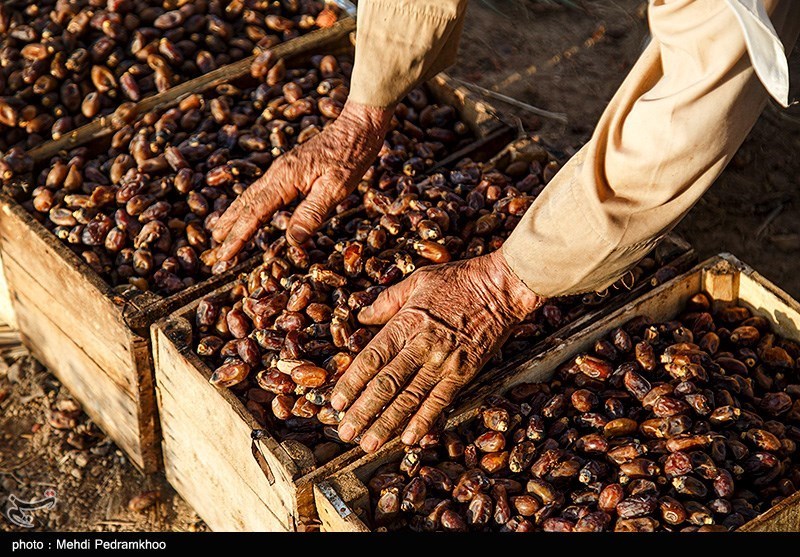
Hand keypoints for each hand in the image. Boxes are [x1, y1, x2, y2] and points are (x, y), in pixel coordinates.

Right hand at [212, 101, 392, 259]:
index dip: (239, 236)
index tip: (225, 255)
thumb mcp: (337, 187)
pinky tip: (246, 212)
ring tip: (219, 233)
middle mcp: (277, 173)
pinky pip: (261, 191)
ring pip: (250, 196)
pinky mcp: (289, 169)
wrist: (357, 126)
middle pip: (245, 204)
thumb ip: (313, 212)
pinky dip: (247, 205)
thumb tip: (292, 239)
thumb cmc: (351, 156)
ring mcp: (281, 170)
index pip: (255, 213)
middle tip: (214, 252)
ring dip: (233, 216)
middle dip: (228, 227)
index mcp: (285, 178)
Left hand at [330, 249, 543, 452]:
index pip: (371, 359)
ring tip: (369, 444)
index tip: (335, 401)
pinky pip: (440, 401)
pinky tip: (409, 438)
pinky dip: (424, 421)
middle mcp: (422, 345)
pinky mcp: (464, 372)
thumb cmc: (458, 280)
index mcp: (406, 323)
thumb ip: (386, 301)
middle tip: (346, 432)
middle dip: (363, 411)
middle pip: (386, 384)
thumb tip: (361, 316)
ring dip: (387, 424)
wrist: (501, 286)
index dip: (351, 383)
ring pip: (409, 399)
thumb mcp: (417, 281)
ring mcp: (444, 361)